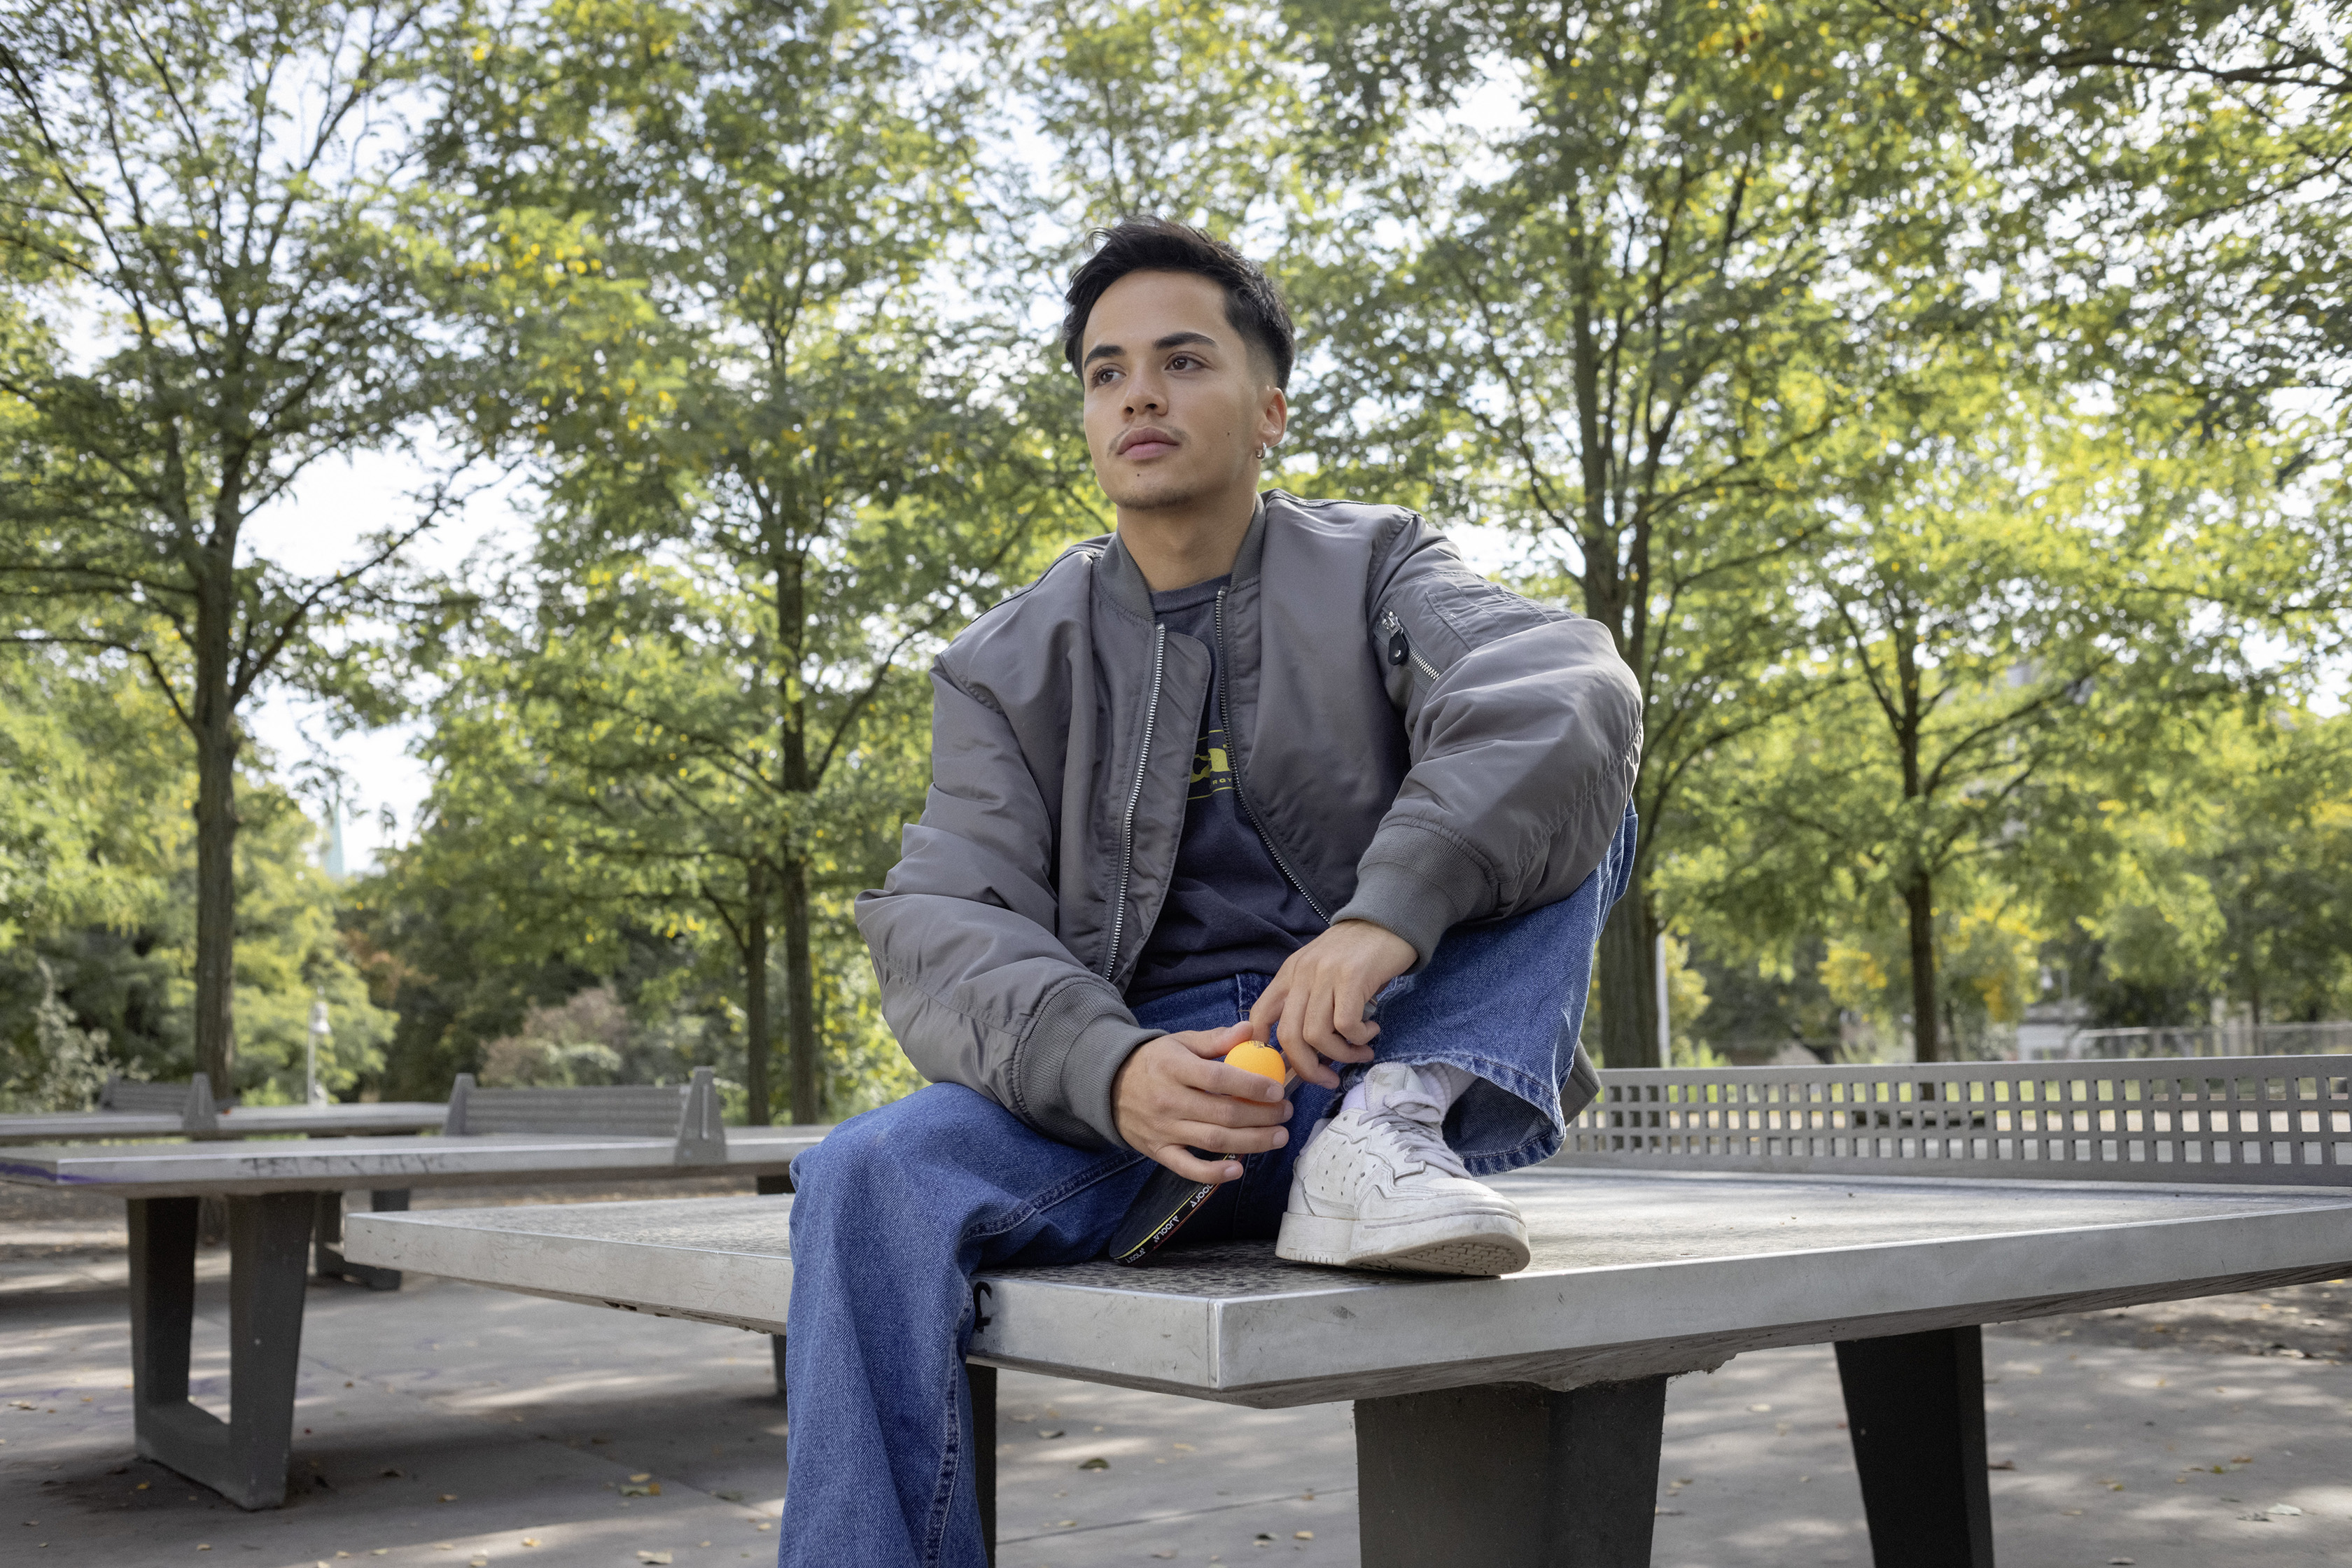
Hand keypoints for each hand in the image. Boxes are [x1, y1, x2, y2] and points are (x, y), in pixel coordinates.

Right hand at [1112, 1023, 1291, 1183]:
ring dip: (1251, 1142)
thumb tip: (1249, 1029)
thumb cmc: (1154, 1062)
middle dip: (1261, 1116)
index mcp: (1174, 1068)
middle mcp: (1168, 1100)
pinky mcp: (1159, 1151)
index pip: (1218, 1078)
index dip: (1251, 1085)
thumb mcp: (1180, 1042)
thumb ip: (1215, 1039)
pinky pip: (1187, 1167)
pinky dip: (1212, 1174)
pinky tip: (1238, 1171)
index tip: (1277, 1089)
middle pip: (1223, 1113)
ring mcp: (1163, 1129)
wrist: (1109, 1086)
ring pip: (1213, 1140)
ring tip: (1279, 1137)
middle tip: (1286, 1113)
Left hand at [1251, 920, 1416, 1088]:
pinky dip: (1359, 1037)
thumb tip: (1310, 1050)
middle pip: (1288, 1036)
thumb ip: (1310, 1001)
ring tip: (1360, 1051)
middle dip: (1308, 1068)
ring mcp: (1325, 975)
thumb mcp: (1321, 971)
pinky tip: (1371, 1031)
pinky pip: (1346, 1025)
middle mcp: (1302, 974)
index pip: (1260, 1015)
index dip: (1264, 1047)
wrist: (1387, 920)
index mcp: (1289, 973)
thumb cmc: (1357, 953)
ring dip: (1340, 1055)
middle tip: (1329, 1079)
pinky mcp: (1352, 977)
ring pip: (1317, 1035)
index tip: (1283, 1066)